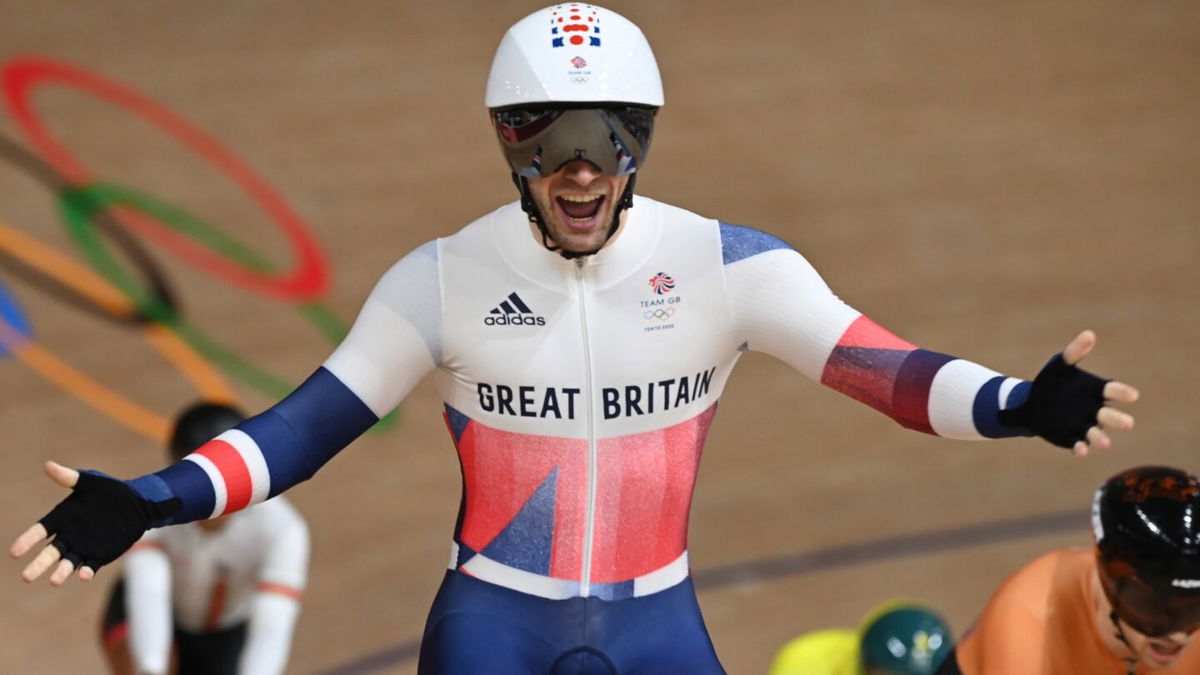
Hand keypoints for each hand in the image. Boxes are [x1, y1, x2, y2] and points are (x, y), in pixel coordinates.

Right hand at [9, 461, 173, 585]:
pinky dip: (87, 571)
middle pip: (49, 554)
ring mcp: (83, 548)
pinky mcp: (100, 556)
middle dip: (38, 565)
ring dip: (62, 572)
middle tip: (26, 577)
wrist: (137, 502)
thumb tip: (47, 465)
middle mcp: (68, 537)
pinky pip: (91, 566)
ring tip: (55, 580)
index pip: (39, 532)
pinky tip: (84, 575)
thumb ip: (68, 477)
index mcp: (61, 519)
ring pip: (68, 564)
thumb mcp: (89, 482)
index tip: (14, 553)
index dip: (26, 541)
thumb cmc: (110, 490)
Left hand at [1060, 330, 1137, 456]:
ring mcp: (1083, 426)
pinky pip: (1077, 444)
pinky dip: (1080, 448)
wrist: (1032, 404)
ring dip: (1101, 438)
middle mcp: (1094, 410)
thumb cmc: (1052, 382)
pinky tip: (1081, 451)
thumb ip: (1074, 351)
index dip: (1122, 393)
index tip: (1133, 395)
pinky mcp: (1070, 438)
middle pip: (1109, 416)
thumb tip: (1089, 334)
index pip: (1112, 390)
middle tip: (1129, 424)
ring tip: (1105, 444)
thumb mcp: (1060, 365)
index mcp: (1095, 391)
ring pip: (1096, 434)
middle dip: (1118, 420)